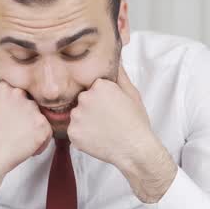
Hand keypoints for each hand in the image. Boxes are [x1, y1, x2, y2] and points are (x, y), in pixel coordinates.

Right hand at [0, 82, 51, 208]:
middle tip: (18, 131)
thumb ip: (8, 99)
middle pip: (34, 104)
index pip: (23, 90)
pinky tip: (27, 147)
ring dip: (36, 130)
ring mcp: (32, 109)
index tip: (17, 116)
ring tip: (21, 140)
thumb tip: (22, 98)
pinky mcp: (42, 124)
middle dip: (29, 118)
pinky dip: (41, 142)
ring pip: (42, 118)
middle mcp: (19, 95)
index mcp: (6, 89)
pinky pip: (48, 132)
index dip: (22, 105)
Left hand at [68, 66, 176, 201]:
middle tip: (107, 119)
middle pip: (83, 99)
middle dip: (92, 107)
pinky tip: (96, 138)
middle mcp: (84, 98)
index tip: (110, 105)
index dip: (102, 97)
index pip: (93, 86)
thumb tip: (115, 59)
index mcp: (99, 85)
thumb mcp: (132, 94)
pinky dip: (82, 134)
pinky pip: (74, 130)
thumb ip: (120, 75)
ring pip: (77, 115)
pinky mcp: (73, 133)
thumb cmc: (136, 122)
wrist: (135, 150)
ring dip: (85, 121)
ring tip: (102, 129)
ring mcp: (77, 117)